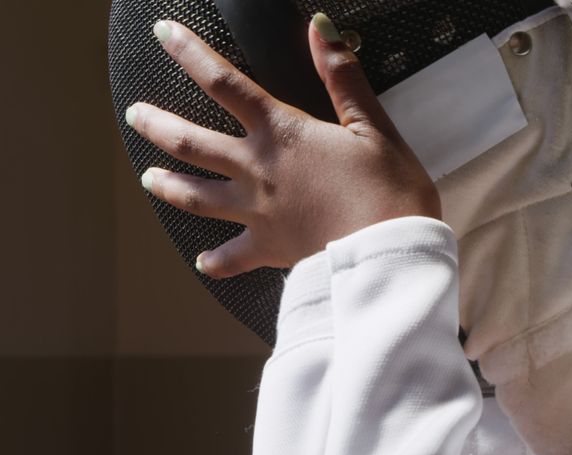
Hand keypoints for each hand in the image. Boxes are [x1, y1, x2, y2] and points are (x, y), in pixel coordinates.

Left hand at [126, 14, 439, 278]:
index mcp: (282, 133)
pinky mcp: (270, 249)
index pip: (224, 83)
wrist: (389, 253)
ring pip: (196, 197)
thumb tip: (320, 30)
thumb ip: (343, 78)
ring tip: (149, 179)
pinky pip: (231, 257)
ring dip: (168, 186)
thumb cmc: (390, 191)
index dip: (191, 54)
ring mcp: (258, 212)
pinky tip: (202, 262)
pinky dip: (215, 261)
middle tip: (135, 114)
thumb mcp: (373, 127)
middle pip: (191, 142)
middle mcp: (258, 170)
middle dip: (157, 124)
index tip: (165, 35)